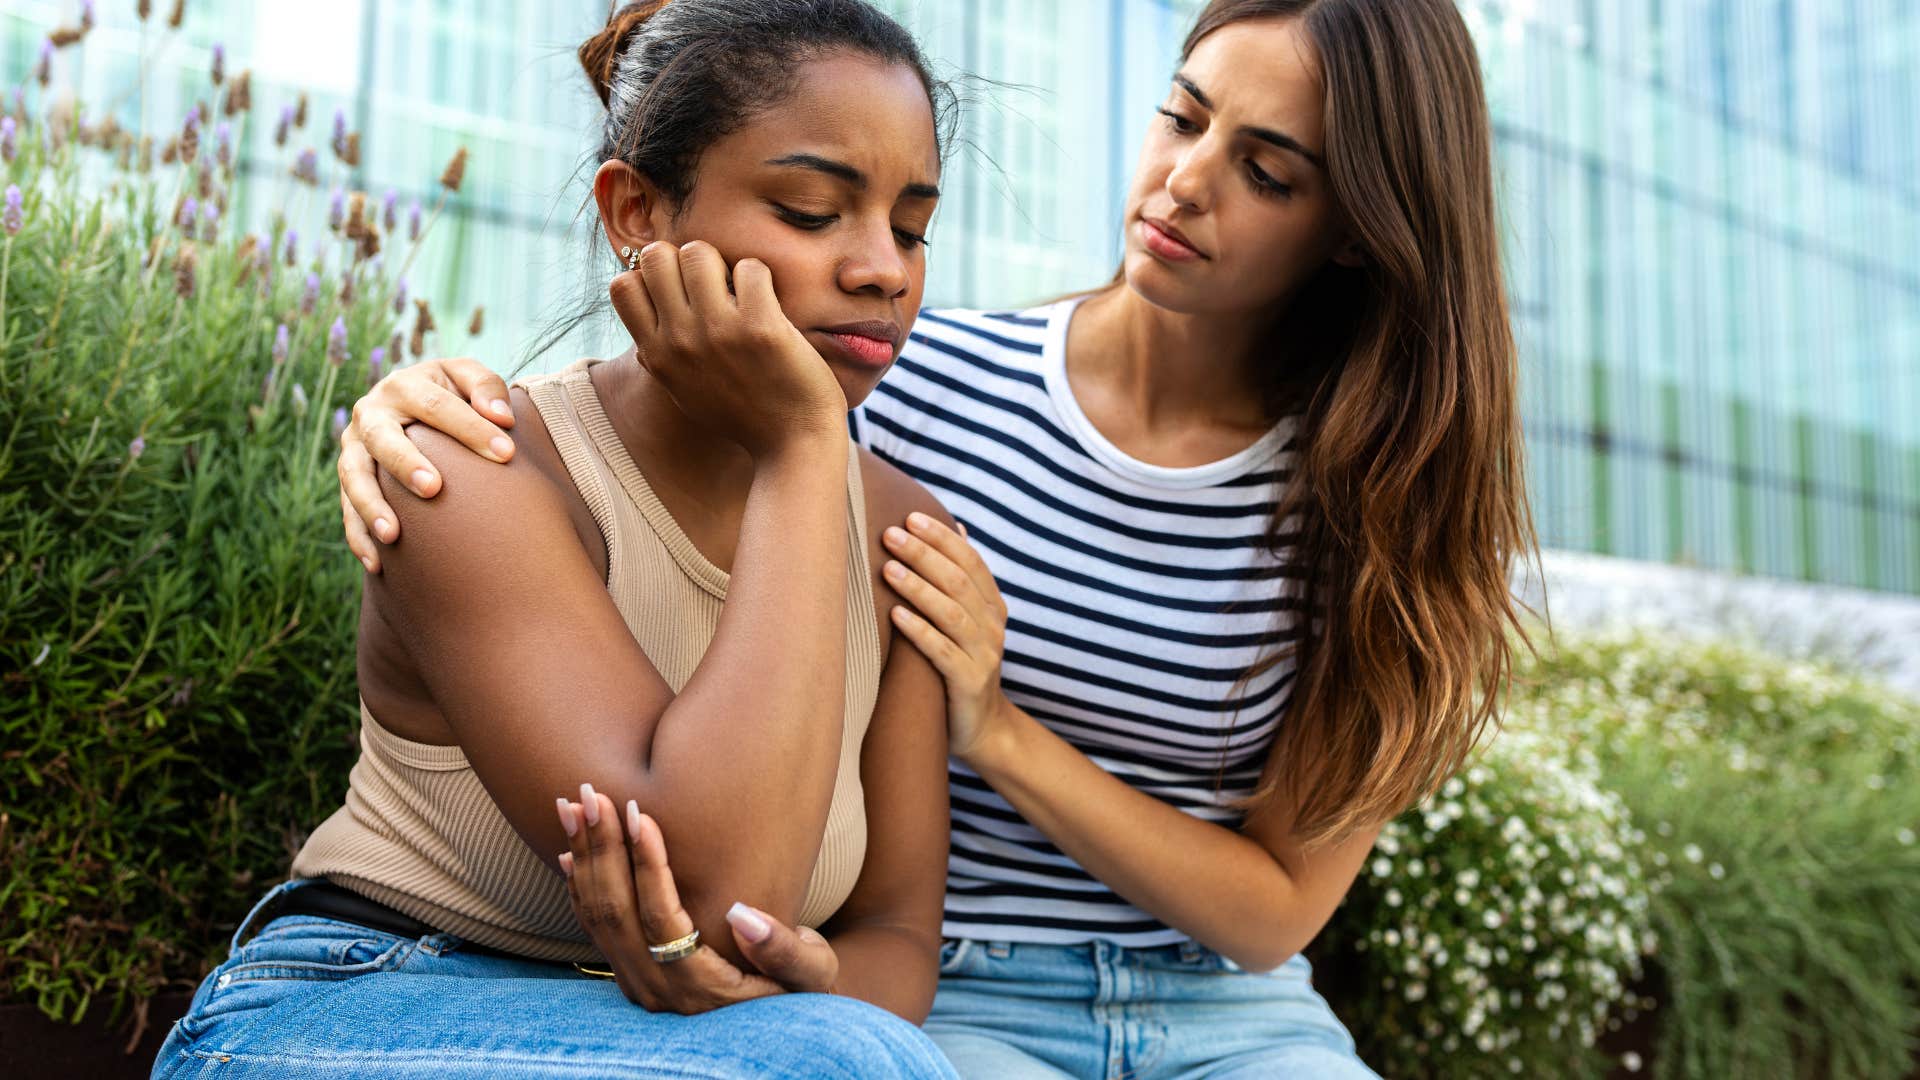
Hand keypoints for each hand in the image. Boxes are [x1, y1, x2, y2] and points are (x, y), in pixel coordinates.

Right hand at [338, 357, 517, 571]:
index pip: (436, 406)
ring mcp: (354, 447)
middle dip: (405, 463)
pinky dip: (358, 536)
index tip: (507, 454)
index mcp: (404, 385)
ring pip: (354, 476)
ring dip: (370, 506)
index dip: (471, 428)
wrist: (413, 402)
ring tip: (393, 535)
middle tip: (433, 489)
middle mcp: (371, 413)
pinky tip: (377, 563)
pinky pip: (346, 510)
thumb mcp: (468, 378)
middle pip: (383, 438)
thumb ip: (487, 388)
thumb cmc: (452, 394)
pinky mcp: (349, 478)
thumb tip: (502, 417)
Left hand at [557, 785, 839, 1012]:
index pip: (661, 918)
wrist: (782, 1027)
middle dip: (602, 848)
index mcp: (702, 989)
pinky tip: (571, 850)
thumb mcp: (813, 973)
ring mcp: (641, 986)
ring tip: (572, 806)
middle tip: (591, 793)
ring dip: (585, 858)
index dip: (647, 864)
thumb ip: (785, 951)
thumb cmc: (803, 992)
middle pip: (618, 913)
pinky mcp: (633, 976)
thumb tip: (742, 915)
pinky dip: (580, 886)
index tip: (640, 813)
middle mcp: (660, 991)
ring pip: (598, 918)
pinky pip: (596, 930)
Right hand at [611, 241, 846, 460]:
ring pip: (699, 252)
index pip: (622, 285)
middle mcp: (679, 341)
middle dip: (685, 258)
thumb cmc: (743, 417)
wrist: (792, 446)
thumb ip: (661, 363)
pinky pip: (750, 268)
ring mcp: (718, 333)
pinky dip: (761, 277)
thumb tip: (644, 340)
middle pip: (656, 256)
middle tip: (713, 283)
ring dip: (724, 263)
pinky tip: (770, 304)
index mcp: (657, 355)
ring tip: (741, 290)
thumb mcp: (684, 394)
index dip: (651, 276)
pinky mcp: (761, 328)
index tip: (680, 293)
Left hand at [881, 513, 1011, 761]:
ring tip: (888, 568)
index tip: (910, 517)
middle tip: (890, 534)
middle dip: (924, 554)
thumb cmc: (961, 667)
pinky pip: (942, 652)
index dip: (942, 538)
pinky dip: (919, 630)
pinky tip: (895, 614)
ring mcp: (984, 654)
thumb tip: (957, 528)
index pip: (970, 561)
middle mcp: (992, 626)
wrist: (981, 728)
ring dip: (918, 588)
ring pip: (951, 612)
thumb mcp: (966, 621)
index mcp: (992, 606)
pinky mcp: (969, 682)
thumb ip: (963, 579)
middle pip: (958, 581)